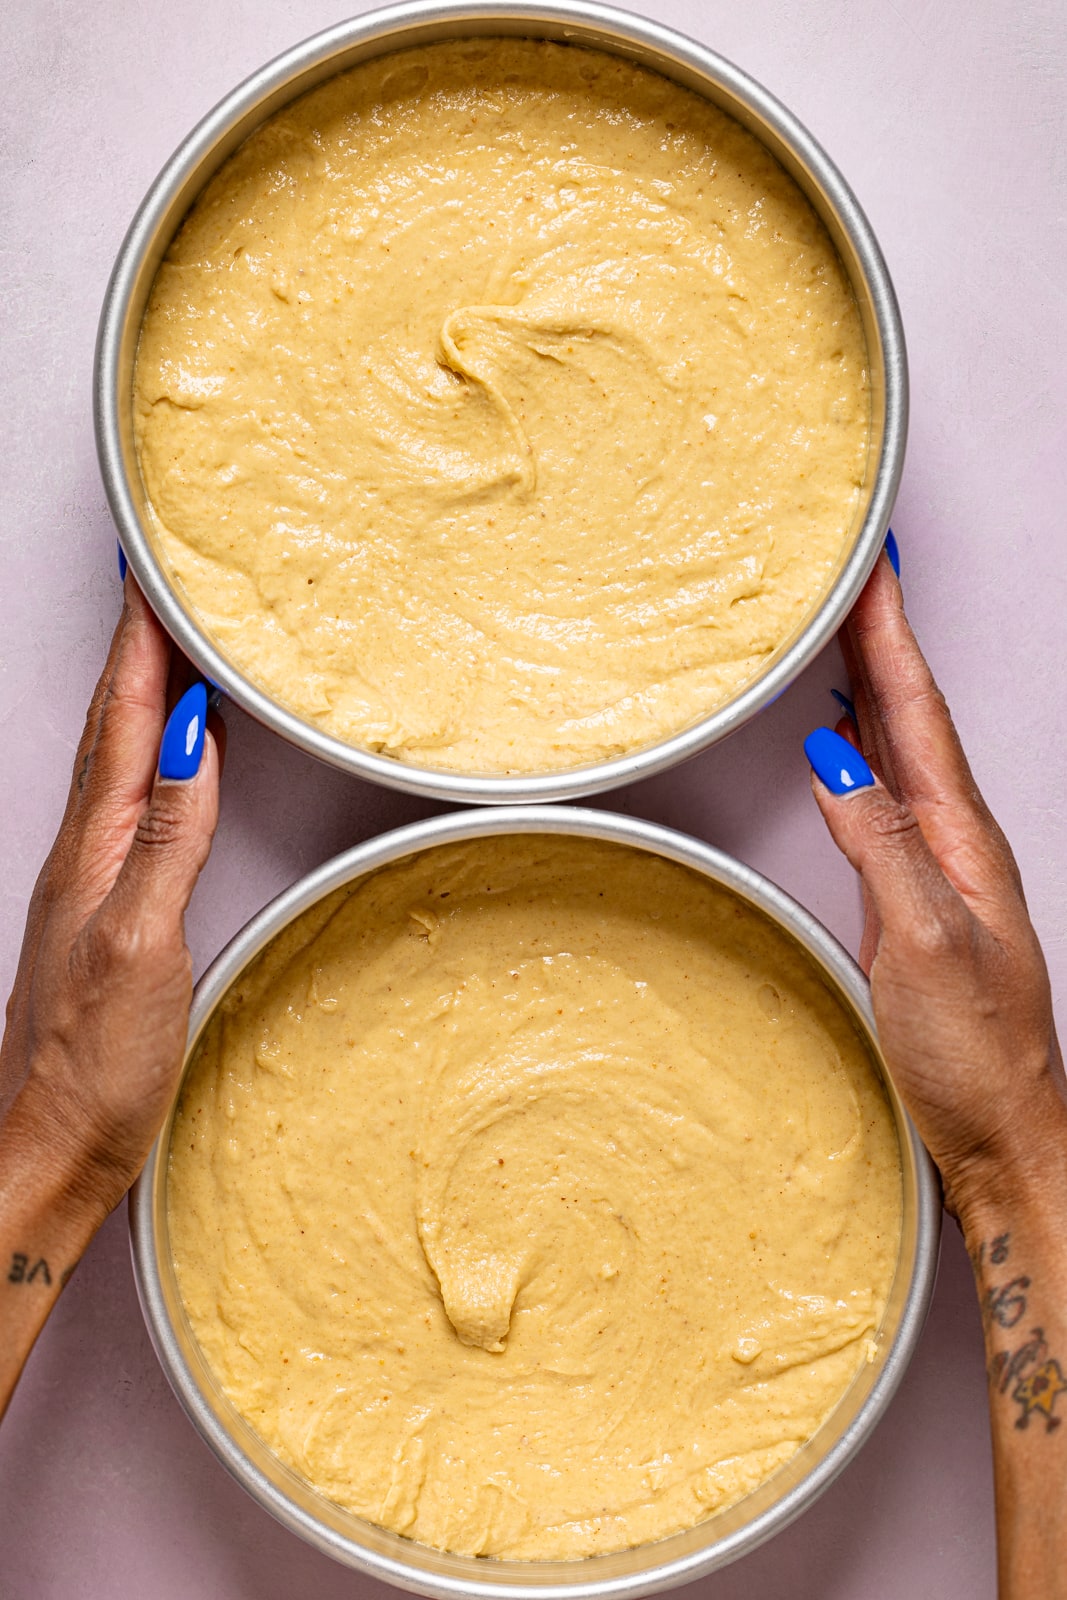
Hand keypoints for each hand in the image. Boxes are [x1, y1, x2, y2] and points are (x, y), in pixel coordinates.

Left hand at [1, 577, 222, 1221]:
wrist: (53, 1145)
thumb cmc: (97, 1062)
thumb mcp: (143, 942)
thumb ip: (170, 837)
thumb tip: (196, 739)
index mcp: (97, 846)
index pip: (126, 720)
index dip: (142, 645)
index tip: (156, 575)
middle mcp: (90, 850)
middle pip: (118, 723)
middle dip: (139, 646)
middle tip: (161, 582)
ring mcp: (97, 878)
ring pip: (125, 756)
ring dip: (144, 691)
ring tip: (169, 644)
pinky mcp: (114, 908)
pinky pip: (138, 800)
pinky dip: (157, 754)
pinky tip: (178, 753)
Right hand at [805, 552, 1066, 1229]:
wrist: (1000, 1130)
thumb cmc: (974, 1053)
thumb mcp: (922, 945)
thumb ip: (880, 848)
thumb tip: (835, 760)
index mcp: (960, 837)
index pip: (918, 714)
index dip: (891, 637)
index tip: (871, 569)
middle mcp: (951, 839)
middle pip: (910, 714)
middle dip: (880, 635)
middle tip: (851, 570)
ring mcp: (931, 864)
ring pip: (896, 747)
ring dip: (871, 680)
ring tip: (844, 628)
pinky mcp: (906, 893)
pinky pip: (881, 792)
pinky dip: (861, 746)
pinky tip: (846, 737)